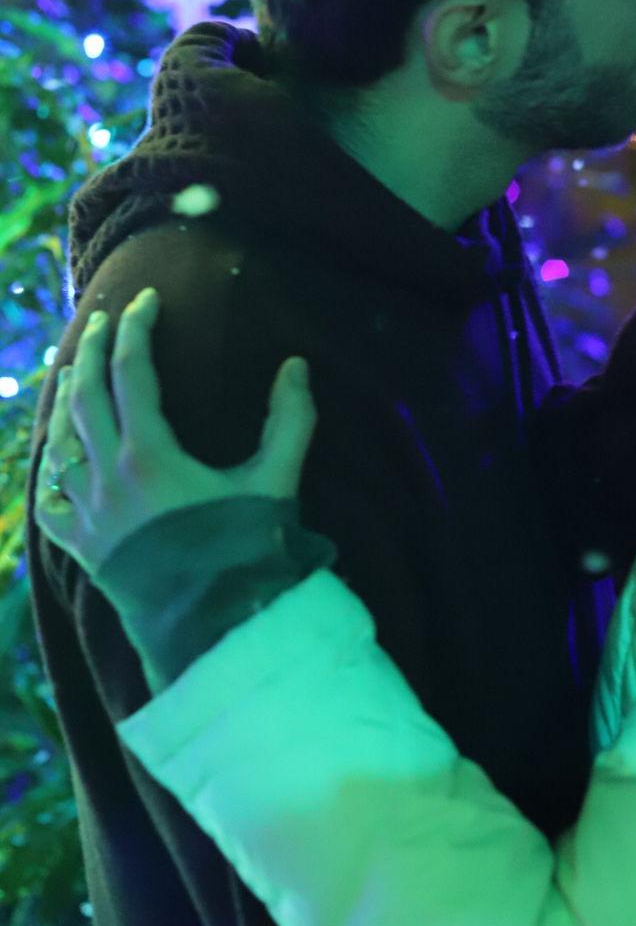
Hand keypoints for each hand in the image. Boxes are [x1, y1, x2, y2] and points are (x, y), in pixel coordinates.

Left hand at [34, 288, 316, 577]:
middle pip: (84, 395)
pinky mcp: (81, 545)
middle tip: (100, 318)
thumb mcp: (275, 481)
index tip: (147, 300)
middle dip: (90, 350)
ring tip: (72, 371)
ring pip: (57, 440)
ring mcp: (87, 513)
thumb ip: (290, 420)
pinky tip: (54, 454)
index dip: (136, 329)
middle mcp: (106, 477)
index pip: (132, 371)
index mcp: (149, 454)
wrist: (216, 625)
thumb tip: (296, 365)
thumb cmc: (247, 551)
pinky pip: (49, 496)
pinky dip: (49, 465)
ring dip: (64, 398)